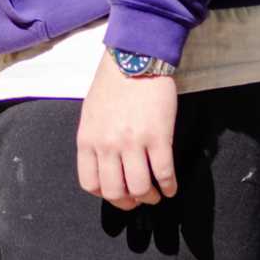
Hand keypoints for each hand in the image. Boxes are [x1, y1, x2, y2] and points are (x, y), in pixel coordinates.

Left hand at [76, 56, 178, 210]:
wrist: (135, 58)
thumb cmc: (112, 83)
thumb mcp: (91, 113)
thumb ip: (95, 140)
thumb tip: (105, 164)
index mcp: (88, 139)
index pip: (90, 183)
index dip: (105, 195)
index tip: (118, 193)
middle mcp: (108, 145)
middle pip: (115, 192)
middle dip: (128, 202)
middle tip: (139, 198)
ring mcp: (133, 143)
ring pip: (140, 188)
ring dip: (150, 196)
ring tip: (156, 192)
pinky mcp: (159, 137)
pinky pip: (164, 173)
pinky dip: (169, 186)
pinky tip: (171, 186)